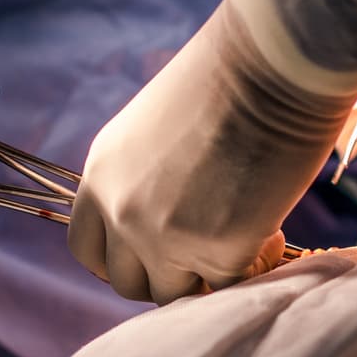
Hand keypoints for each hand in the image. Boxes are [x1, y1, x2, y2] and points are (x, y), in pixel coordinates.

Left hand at [69, 0, 356, 304]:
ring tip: (238, 236)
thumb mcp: (152, 131)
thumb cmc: (226, 80)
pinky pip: (226, 285)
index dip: (120, 258)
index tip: (151, 253)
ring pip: (172, 293)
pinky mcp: (216, 250)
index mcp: (101, 174)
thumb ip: (143, 180)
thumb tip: (165, 224)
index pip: (85, 247)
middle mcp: (121, 209)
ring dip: (202, 275)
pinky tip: (270, 229)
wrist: (271, 63)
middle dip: (163, 273)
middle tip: (201, 247)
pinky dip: (248, 266)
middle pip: (126, 282)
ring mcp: (163, 236)